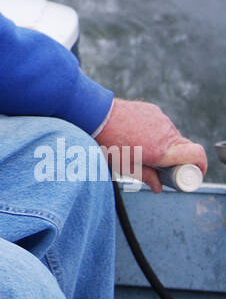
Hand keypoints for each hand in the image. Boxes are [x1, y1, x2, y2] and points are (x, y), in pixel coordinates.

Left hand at [93, 98, 207, 192]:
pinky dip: (157, 132)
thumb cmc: (110, 144)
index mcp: (162, 151)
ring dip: (166, 145)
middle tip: (164, 165)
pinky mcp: (154, 110)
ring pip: (173, 136)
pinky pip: (162, 125)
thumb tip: (158, 188)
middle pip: (185, 148)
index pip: (197, 155)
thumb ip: (147, 178)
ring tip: (144, 148)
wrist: (97, 116)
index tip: (195, 171)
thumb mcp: (127, 167)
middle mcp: (166, 134)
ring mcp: (162, 120)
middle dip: (179, 158)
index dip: (201, 164)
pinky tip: (139, 135)